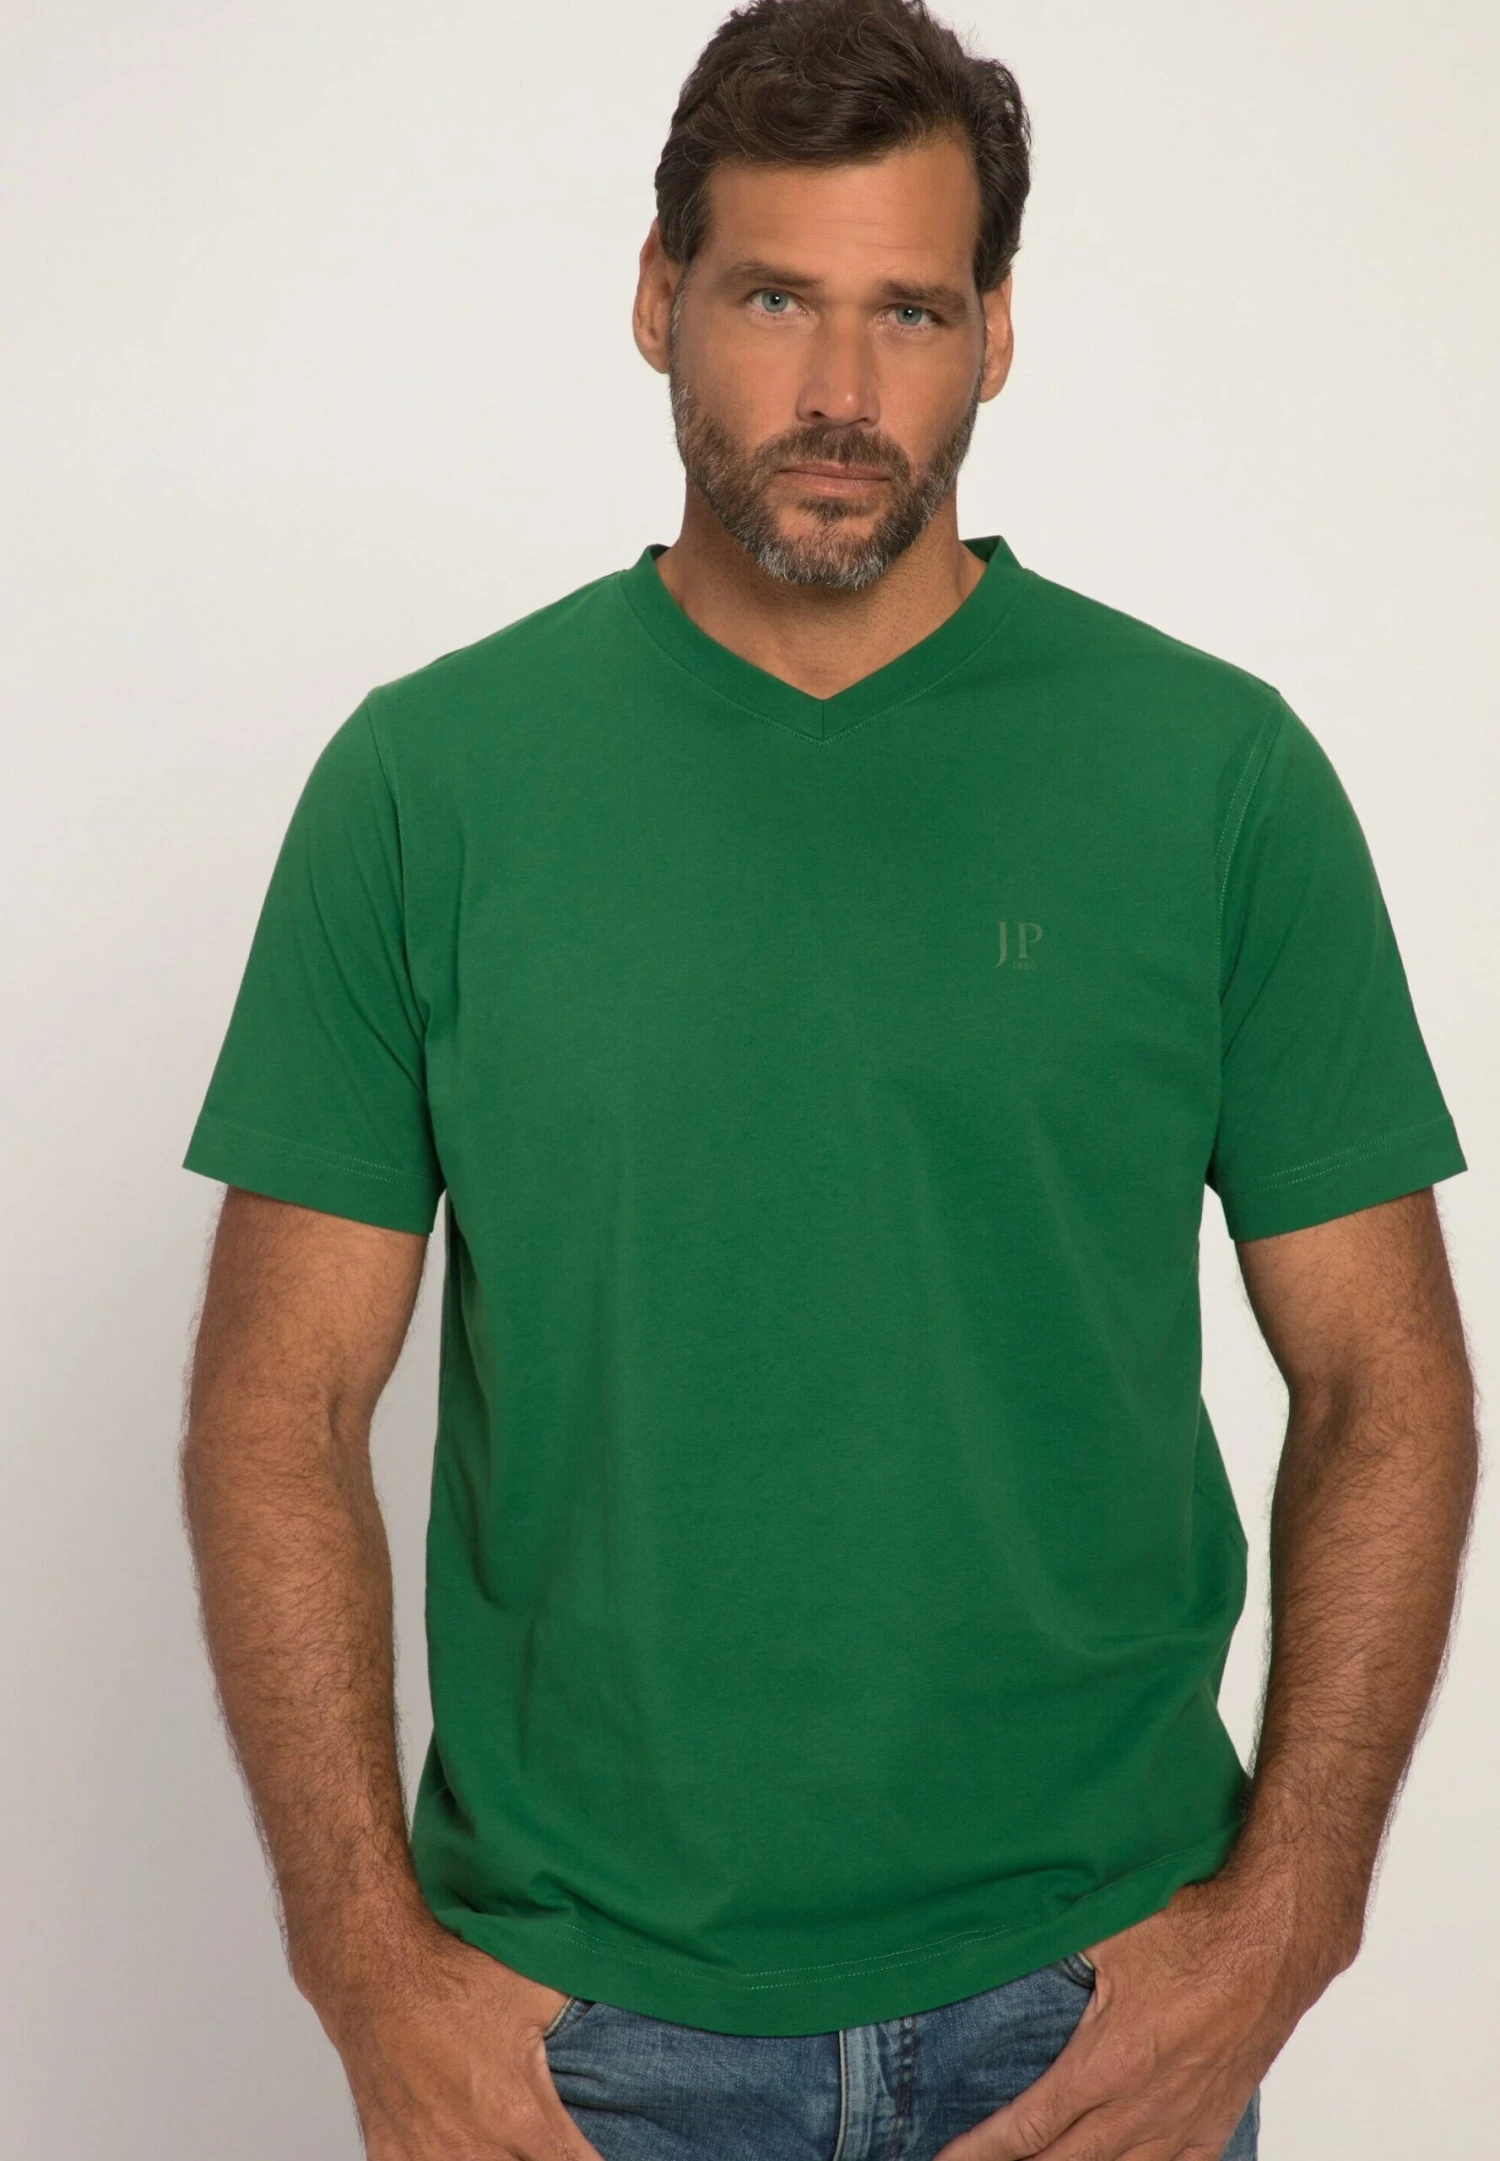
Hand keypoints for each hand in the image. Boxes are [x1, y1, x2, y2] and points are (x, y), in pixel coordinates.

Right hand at [311, 1915, 605, 2158]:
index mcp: (521, 2116)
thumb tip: (627, 2005)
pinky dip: (444, 2159)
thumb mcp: (537, 1992)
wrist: (376, 1979)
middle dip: (541, 2159)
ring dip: (497, 2160)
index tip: (600, 2152)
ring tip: (501, 2136)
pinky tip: (454, 2142)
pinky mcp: (392, 2160)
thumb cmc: (451, 1982)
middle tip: (542, 2139)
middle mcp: (475, 2151)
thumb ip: (581, 2021)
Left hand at [930, 1866, 1344, 2158]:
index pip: (1031, 2124)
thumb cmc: (1196, 1928)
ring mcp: (1182, 2120)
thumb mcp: (1108, 1932)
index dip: (986, 2149)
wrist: (1275, 1939)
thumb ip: (1054, 1946)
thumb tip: (1000, 1932)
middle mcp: (1142, 2105)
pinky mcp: (1215, 2120)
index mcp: (1108, 2061)